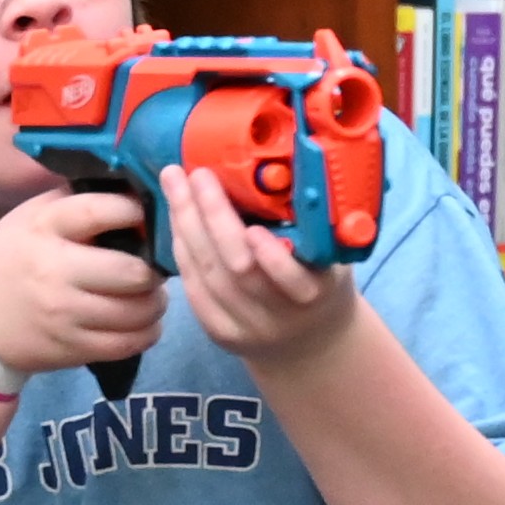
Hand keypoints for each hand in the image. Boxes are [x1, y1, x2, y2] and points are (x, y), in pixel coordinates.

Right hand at [0, 188, 164, 376]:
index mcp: (44, 229)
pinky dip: (146, 332)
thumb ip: (73, 203)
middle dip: (155, 269)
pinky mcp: (70, 348)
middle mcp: (54, 271)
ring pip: (136, 312)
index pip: (100, 211)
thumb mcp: (29, 219)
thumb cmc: (10, 260)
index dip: (135, 210)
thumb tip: (130, 186)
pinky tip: (145, 323)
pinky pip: (127, 344)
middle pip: (131, 272)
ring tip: (153, 295)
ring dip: (156, 303)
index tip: (147, 213)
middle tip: (156, 266)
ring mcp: (63, 314)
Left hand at [163, 164, 357, 369]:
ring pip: (209, 276)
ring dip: (187, 226)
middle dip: (213, 218)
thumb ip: (310, 226)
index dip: (272, 258)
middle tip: (196, 175)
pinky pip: (193, 289)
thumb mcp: (329, 254)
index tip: (254, 226)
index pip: (294, 280)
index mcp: (317, 293)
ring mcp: (247, 329)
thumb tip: (276, 166)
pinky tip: (175, 220)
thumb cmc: (319, 278)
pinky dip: (181, 251)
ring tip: (175, 185)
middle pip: (239, 270)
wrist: (310, 338)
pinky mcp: (220, 333)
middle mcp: (281, 317)